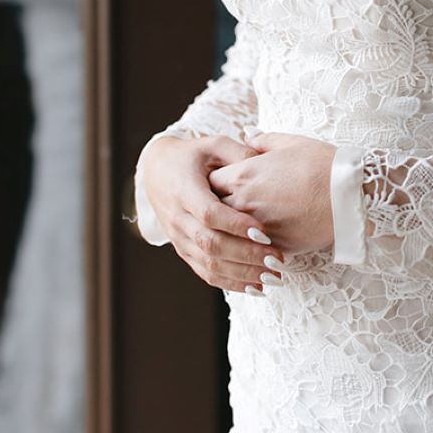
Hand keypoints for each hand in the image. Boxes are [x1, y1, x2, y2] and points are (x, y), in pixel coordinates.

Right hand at [137, 134, 283, 293]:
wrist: (156, 172)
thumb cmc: (191, 156)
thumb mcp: (212, 145)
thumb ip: (238, 152)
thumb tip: (264, 162)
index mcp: (185, 191)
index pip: (209, 214)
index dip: (236, 225)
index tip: (264, 232)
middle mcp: (179, 218)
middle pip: (211, 244)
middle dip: (246, 255)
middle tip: (277, 260)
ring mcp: (179, 238)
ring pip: (208, 263)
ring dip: (242, 274)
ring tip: (273, 277)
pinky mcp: (183, 250)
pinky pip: (205, 272)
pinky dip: (230, 283)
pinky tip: (256, 288)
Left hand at [209, 133, 336, 256]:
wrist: (349, 195)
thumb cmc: (322, 164)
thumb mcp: (291, 142)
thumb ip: (262, 140)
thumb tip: (248, 135)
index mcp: (243, 175)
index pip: (209, 181)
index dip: (214, 181)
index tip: (221, 181)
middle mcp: (244, 203)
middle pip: (213, 209)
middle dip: (217, 207)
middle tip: (226, 205)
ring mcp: (257, 228)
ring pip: (229, 234)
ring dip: (232, 230)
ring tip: (240, 226)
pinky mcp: (273, 246)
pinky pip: (252, 248)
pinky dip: (252, 244)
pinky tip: (260, 239)